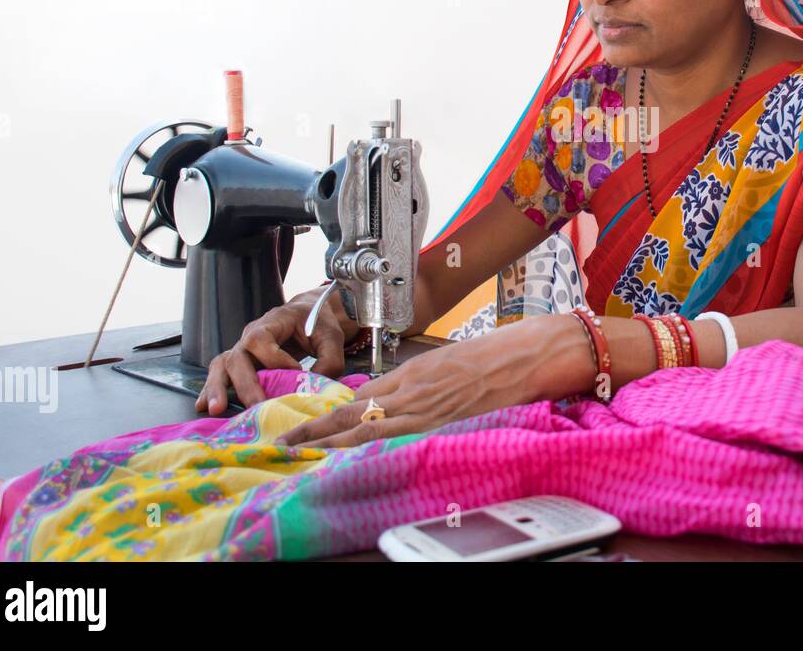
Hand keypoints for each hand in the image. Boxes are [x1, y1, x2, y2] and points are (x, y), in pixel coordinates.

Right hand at [195, 285, 356, 414]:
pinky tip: (203, 407)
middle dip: (245, 383)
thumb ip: (329, 361)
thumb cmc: (319, 324)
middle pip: (238, 356)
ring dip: (217, 387)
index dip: (275, 359)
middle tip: (255, 405)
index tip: (296, 373)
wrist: (309, 314)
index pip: (262, 339)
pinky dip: (212, 390)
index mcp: (273, 322)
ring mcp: (243, 349)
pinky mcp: (241, 363)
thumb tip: (314, 389)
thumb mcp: (332, 338)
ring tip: (215, 409)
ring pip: (222, 365)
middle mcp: (251, 335)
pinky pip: (221, 374)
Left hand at [275, 313, 596, 447]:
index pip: (357, 399)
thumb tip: (374, 396)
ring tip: (307, 448)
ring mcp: (424, 412)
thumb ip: (404, 380)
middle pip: (354, 418)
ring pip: (369, 430)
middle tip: (288, 441)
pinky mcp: (437, 421)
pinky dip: (367, 440)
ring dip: (334, 440)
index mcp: (409, 375)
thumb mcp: (434, 360)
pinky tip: (351, 445)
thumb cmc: (479, 354)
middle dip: (318, 431)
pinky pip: (394, 433)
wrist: (515, 361)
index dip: (326, 413)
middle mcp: (412, 395)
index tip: (302, 423)